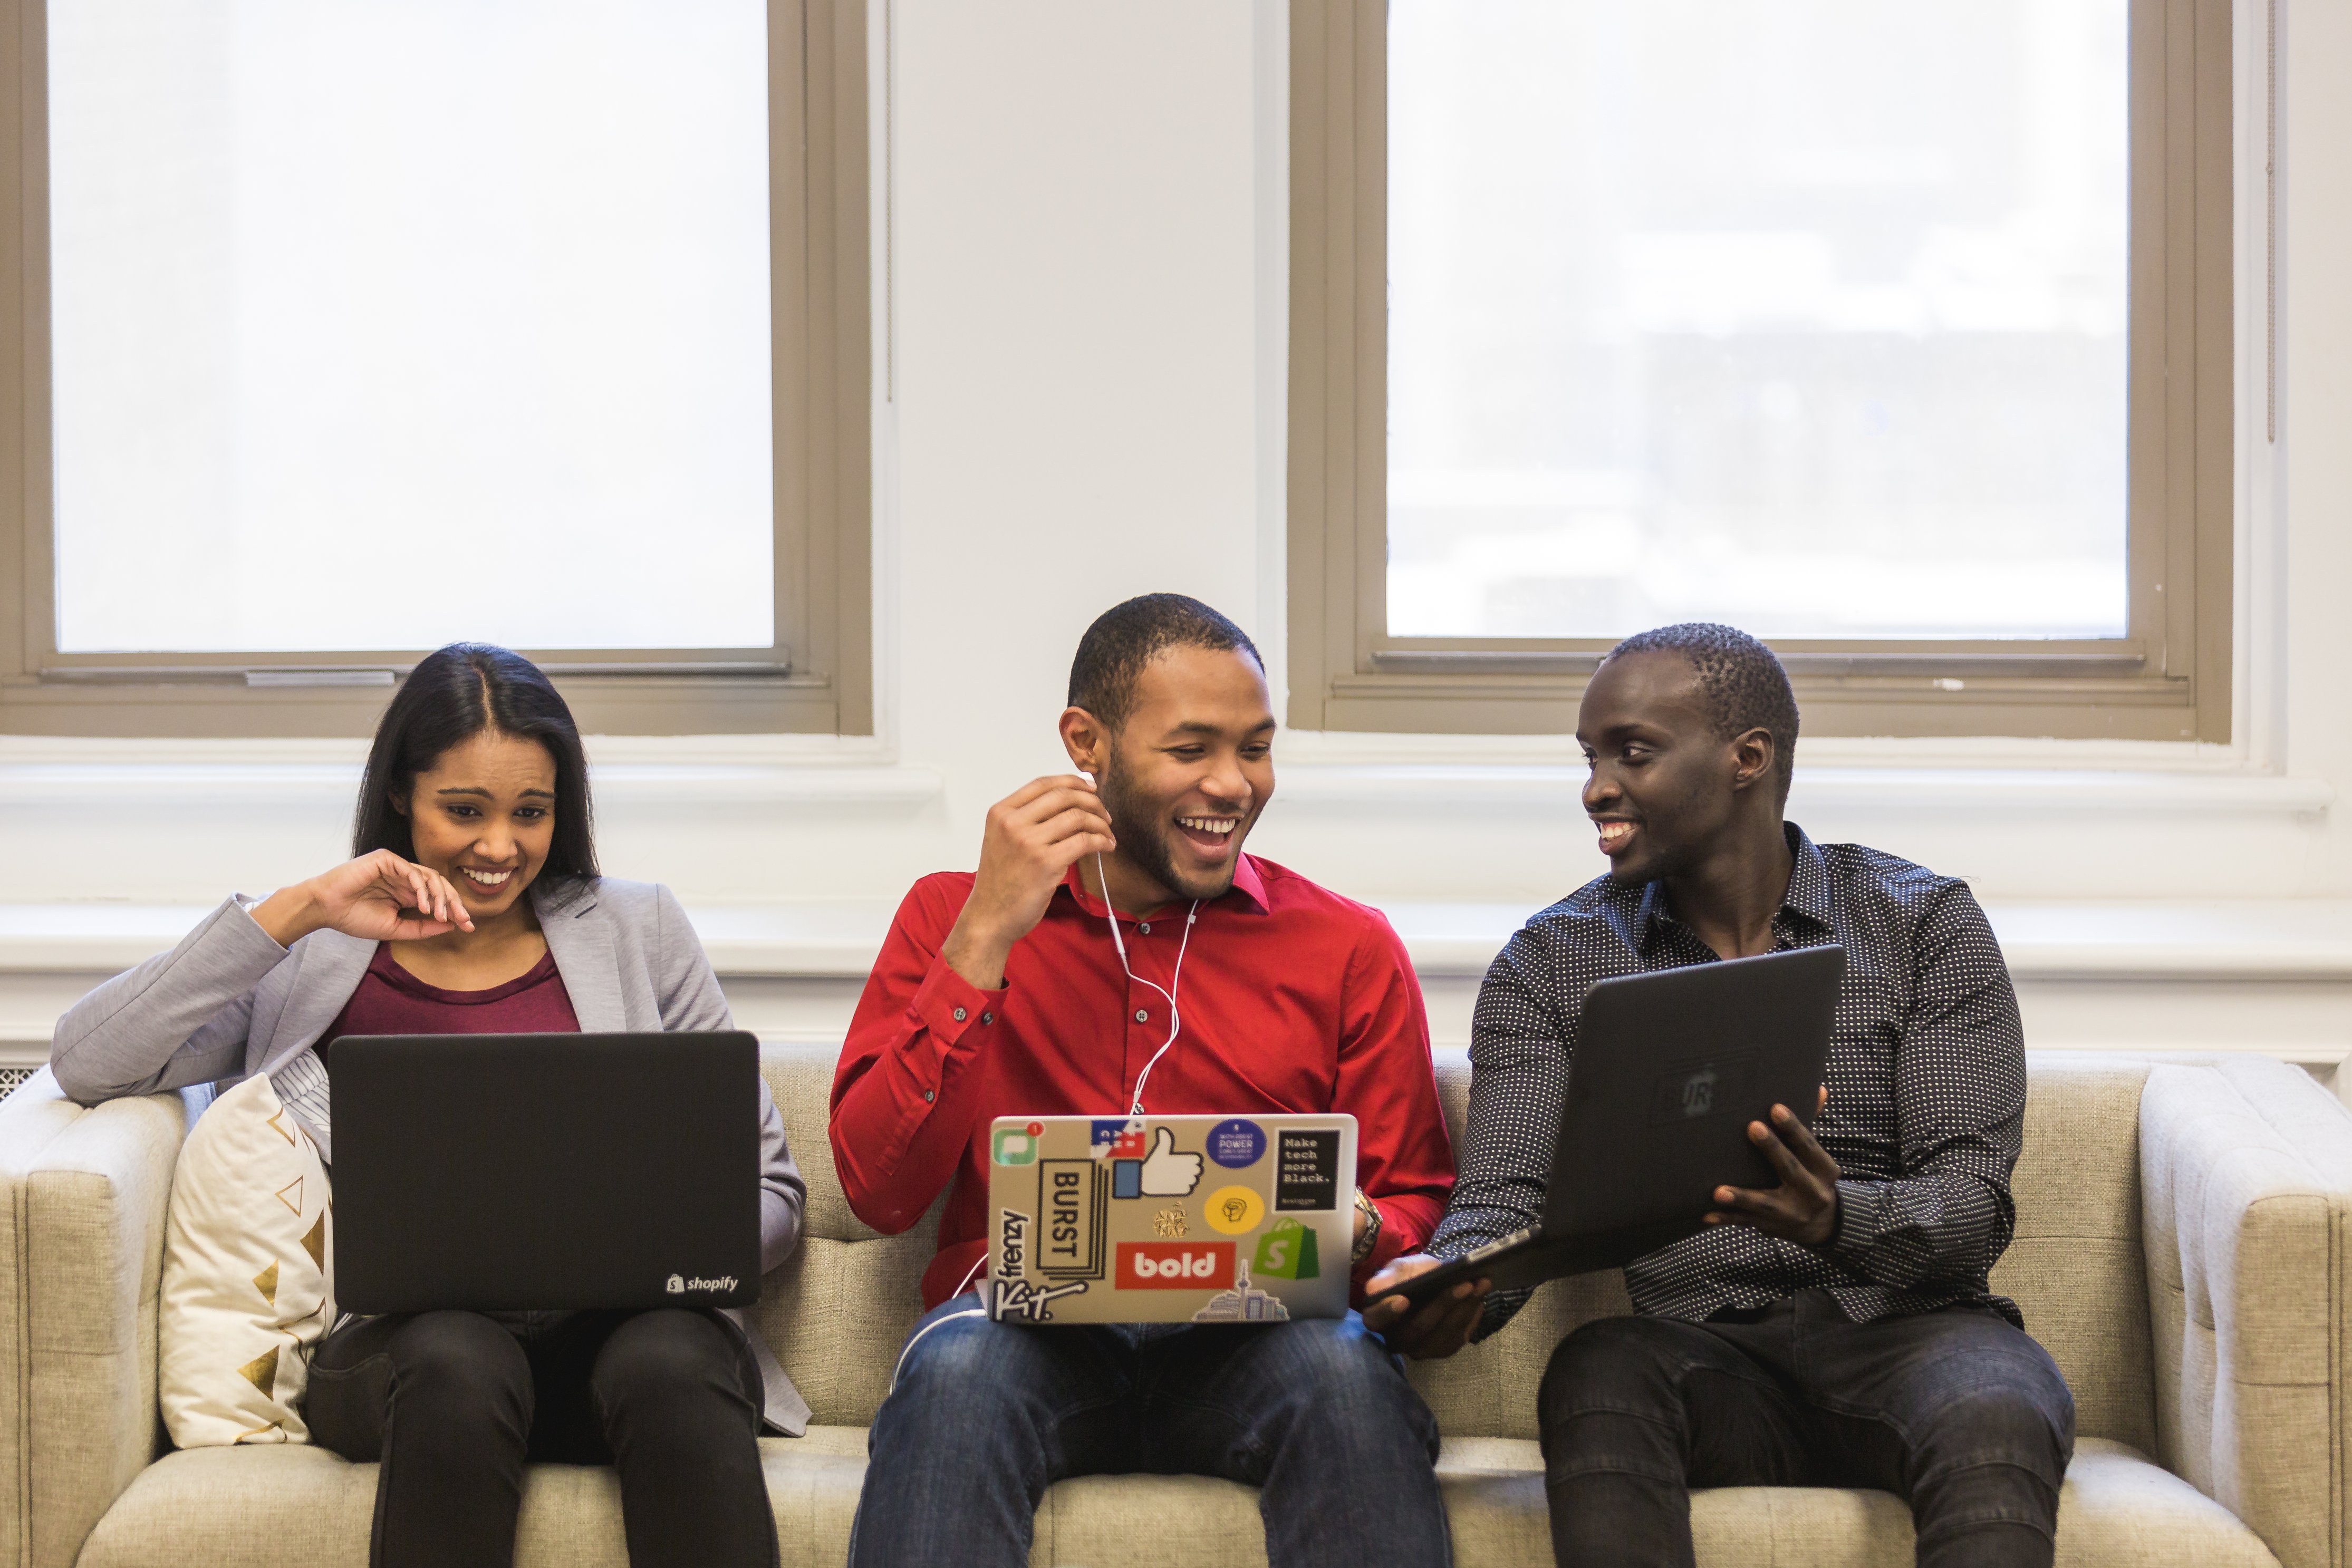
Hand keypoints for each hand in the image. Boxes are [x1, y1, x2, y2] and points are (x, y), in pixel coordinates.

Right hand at [250, 850, 473, 947]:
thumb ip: (421, 927)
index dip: (454, 911)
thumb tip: (451, 926)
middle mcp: (405, 878)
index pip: (438, 897)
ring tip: (441, 915)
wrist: (326, 908)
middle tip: (464, 919)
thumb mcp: (394, 928)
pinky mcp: (387, 859)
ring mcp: (396, 867)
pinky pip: (412, 871)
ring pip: (430, 877)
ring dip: (440, 897)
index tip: (468, 927)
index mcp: (407, 893)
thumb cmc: (354, 917)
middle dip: (454, 903)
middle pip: (440, 885)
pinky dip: (422, 888)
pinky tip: (424, 906)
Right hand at [941, 775, 1115, 988]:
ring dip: (1100, 823)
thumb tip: (1068, 802)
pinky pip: (1084, 841)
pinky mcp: (1046, 863)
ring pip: (1077, 817)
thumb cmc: (1000, 881)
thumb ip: (1026, 820)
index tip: (1090, 787)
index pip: (1043, 784)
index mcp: (1001, 812)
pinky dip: (1101, 841)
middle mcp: (1013, 823)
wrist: (990, 917)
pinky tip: (1106, 847)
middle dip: (1092, 801)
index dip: (1072, 781)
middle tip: (1105, 814)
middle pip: (1064, 796)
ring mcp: (1029, 842)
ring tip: (1107, 833)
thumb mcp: (1001, 840)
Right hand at [1138, 1127, 1202, 1195]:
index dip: (1192, 1160)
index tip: (1185, 1161)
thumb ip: (1165, 1140)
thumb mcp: (1160, 1150)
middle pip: (1197, 1170)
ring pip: (1193, 1179)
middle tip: (1182, 1169)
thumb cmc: (1154, 1164)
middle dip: (1191, 1169)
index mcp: (1185, 1160)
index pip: (1197, 1160)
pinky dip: (1184, 1186)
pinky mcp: (1183, 1190)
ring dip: (1188, 1178)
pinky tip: (1177, 1183)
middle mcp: (1188, 1170)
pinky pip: (1189, 1188)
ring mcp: (1186, 1181)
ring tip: (1179, 1176)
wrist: (1147, 1180)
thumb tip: (1162, 1130)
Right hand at [1361, 1254, 1490, 1359]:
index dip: (1388, 1312)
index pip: (1376, 1320)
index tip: (1403, 1300)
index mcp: (1377, 1318)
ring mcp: (1420, 1348)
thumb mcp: (1399, 1269)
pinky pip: (1458, 1337)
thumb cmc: (1409, 1277)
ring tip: (1480, 1285)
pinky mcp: (1442, 1350)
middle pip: (1417, 1328)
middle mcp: (1396, 1340)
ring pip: (1443, 1334)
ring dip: (1464, 1308)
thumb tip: (1375, 1289)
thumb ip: (1388, 1278)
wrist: (1429, 1285)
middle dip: (1443, 1304)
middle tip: (1464, 1284)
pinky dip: (1471, 1315)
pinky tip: (1480, 1297)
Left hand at [1705, 1085, 1838, 1248]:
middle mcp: (1811, 1193)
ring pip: (1765, 1204)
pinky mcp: (1771, 1226)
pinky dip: (1726, 1218)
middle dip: (1772, 1149)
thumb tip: (1820, 1089)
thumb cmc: (1812, 1176)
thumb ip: (1813, 1122)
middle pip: (1790, 1169)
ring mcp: (1791, 1213)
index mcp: (1824, 1170)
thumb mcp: (1817, 1155)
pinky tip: (1706, 1215)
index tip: (1776, 1107)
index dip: (1794, 1127)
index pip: (1809, 1145)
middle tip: (1751, 1127)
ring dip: (1741, 1197)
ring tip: (1718, 1191)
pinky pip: (1746, 1222)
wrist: (1823, 1224)